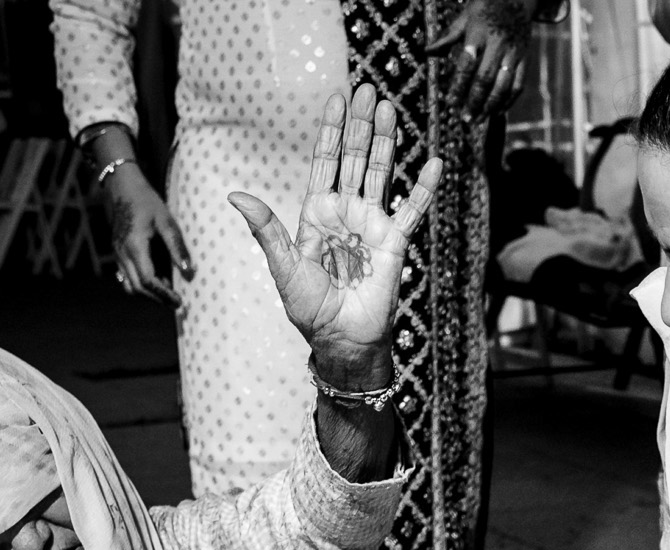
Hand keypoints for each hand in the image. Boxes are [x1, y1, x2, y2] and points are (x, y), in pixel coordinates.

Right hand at [99, 162, 193, 302]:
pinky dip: (141, 284)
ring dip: (148, 293)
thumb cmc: (146, 201)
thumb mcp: (166, 221)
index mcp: (134, 246)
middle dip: (157, 298)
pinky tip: (157, 280)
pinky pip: (126, 276)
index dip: (164, 294)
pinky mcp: (117, 252)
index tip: (180, 301)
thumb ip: (177, 247)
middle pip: (137, 288)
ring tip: (168, 294)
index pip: (148, 281)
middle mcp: (122, 253)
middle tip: (177, 303)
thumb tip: (189, 272)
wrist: (122, 187)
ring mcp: (117, 254)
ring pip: (130, 285)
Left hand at [228, 85, 443, 379]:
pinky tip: (434, 162)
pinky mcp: (395, 242)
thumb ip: (266, 229)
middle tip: (368, 91)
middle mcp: (346, 213)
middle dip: (360, 125)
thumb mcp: (283, 266)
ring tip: (390, 108)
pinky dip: (424, 187)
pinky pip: (413, 210)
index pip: (325, 162)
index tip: (338, 100)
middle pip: (354, 158)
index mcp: (317, 214)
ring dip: (386, 142)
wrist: (341, 338)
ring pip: (380, 173)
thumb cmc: (310, 309)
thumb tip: (236, 195)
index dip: (331, 131)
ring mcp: (372, 225)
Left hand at [428, 0, 538, 118]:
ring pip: (503, 85)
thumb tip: (427, 52)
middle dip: (474, 101)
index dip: (458, 85)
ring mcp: (513, 53)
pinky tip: (497, 112)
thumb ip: (448, 36)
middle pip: (485, 78)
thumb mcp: (465, 17)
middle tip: (465, 118)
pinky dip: (508, 101)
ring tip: (479, 120)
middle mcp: (497, 44)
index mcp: (479, 33)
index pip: (467, 64)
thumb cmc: (486, 7)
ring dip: (490, 106)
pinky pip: (518, 85)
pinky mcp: (525, 58)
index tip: (451, 103)